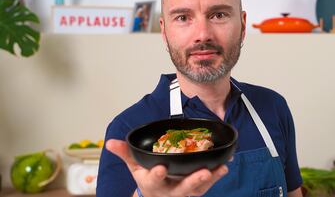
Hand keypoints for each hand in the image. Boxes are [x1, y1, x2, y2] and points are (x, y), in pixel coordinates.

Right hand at [106, 139, 228, 196]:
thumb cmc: (146, 179)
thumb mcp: (134, 168)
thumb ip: (126, 153)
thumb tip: (111, 142)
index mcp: (152, 184)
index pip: (153, 180)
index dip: (157, 174)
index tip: (161, 167)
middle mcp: (170, 191)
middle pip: (182, 188)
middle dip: (192, 181)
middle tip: (203, 173)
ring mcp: (184, 192)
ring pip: (198, 188)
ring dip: (210, 179)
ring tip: (219, 169)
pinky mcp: (195, 191)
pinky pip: (207, 185)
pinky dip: (216, 176)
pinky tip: (224, 166)